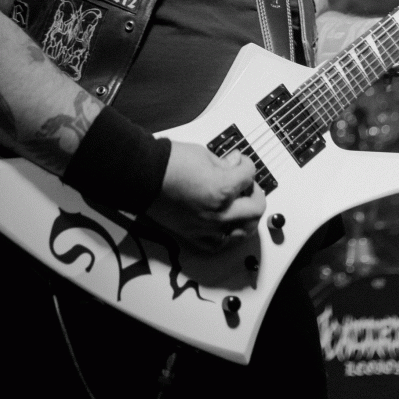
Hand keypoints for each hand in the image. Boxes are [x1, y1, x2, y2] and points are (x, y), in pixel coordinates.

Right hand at [145, 141, 265, 251]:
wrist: (142, 175)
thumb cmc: (167, 164)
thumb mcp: (203, 154)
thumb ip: (224, 163)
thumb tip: (235, 165)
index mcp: (223, 189)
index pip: (249, 176)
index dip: (247, 164)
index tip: (241, 162)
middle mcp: (218, 213)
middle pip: (255, 208)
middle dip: (255, 193)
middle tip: (247, 185)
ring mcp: (206, 227)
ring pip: (242, 231)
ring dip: (247, 217)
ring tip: (242, 206)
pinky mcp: (193, 234)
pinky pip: (218, 244)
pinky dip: (227, 235)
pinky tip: (226, 224)